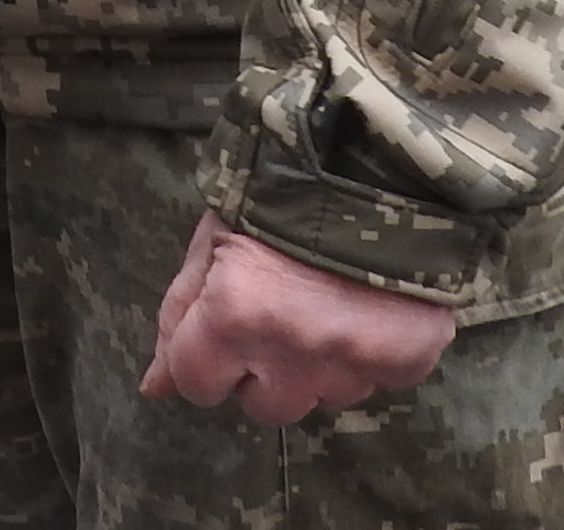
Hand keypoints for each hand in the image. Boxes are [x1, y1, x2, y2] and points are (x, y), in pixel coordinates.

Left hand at [138, 215, 453, 428]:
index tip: (226, 326)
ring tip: (330, 300)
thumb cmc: (279, 188)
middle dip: (265, 370)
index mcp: (235, 314)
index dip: (206, 357)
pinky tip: (371, 306)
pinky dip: (372, 353)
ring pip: (323, 397)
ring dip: (319, 363)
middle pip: (264, 407)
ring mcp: (356, 361)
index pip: (196, 383)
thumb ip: (182, 314)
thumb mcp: (214, 238)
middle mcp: (293, 351)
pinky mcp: (408, 359)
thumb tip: (155, 388)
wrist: (378, 156)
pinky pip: (379, 381)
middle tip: (282, 313)